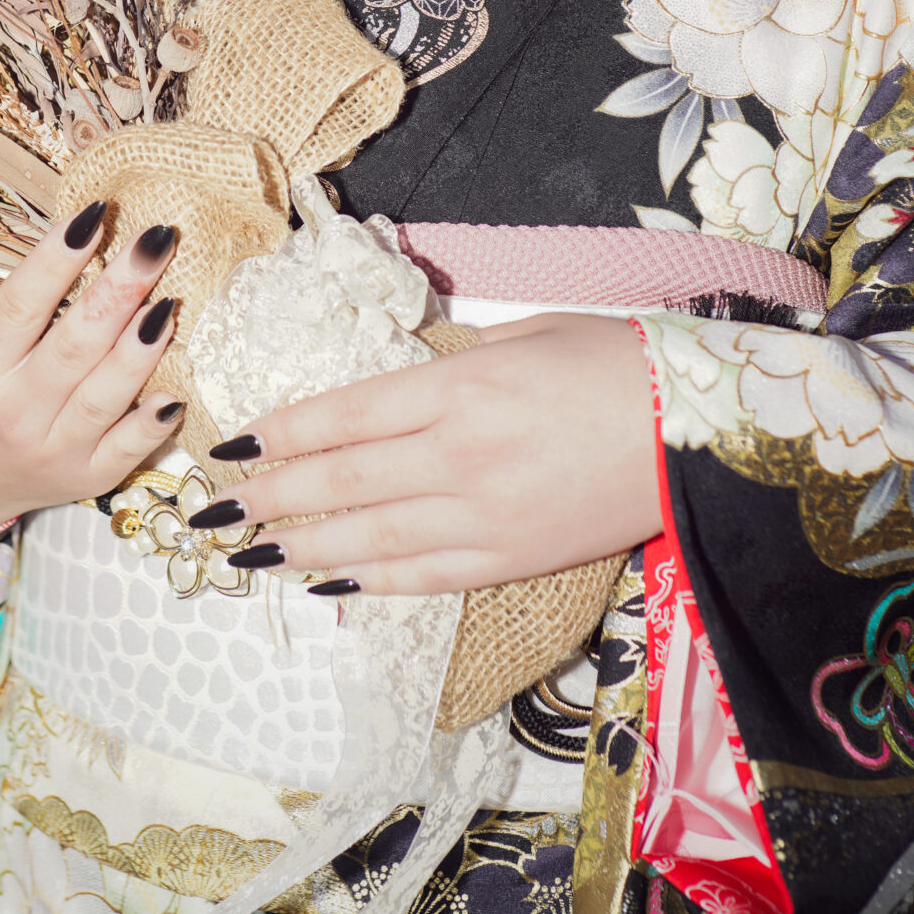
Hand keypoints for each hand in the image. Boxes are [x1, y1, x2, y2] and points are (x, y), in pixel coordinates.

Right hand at [0, 204, 184, 539]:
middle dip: (120, 288)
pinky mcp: (84, 478)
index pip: (21, 304)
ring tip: (170, 300)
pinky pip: (125, 448)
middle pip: (74, 344)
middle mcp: (13, 412)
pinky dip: (151, 421)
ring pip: (104, 393)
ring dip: (141, 346)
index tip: (95, 215)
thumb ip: (20, 312)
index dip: (58, 258)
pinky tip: (175, 391)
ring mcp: (52, 449)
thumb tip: (87, 246)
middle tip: (154, 241)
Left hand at [196, 312, 661, 596]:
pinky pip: (421, 574)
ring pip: (367, 538)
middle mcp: (458, 455)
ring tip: (246, 551)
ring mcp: (483, 516)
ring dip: (298, 546)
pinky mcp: (511, 559)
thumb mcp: (525, 333)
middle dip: (266, 496)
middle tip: (211, 510)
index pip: (342, 416)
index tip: (231, 444)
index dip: (279, 434)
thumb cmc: (619, 361)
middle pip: (338, 482)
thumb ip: (453, 362)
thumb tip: (398, 382)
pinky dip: (367, 580)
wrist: (702, 432)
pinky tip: (325, 580)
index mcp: (459, 387)